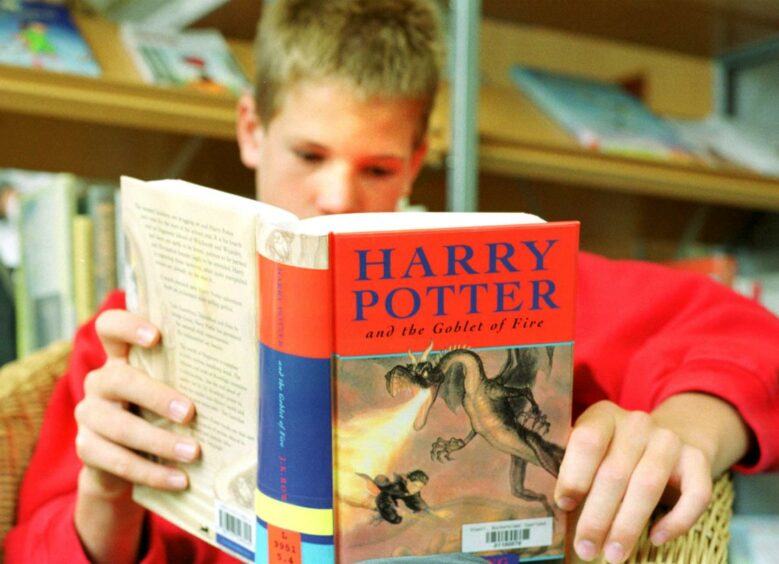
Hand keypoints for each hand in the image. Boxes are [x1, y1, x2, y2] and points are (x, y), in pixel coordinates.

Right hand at [73, 309, 200, 562]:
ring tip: (194, 453)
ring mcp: (89, 416)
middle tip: (190, 412)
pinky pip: (118, 462)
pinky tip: (180, 480)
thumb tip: (251, 371)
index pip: (111, 328)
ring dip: (160, 442)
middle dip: (156, 396)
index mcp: (121, 358)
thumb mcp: (173, 390)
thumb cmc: (161, 414)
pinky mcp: (87, 450)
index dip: (127, 326)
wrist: (125, 462)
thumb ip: (190, 378)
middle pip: (119, 380)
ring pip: (120, 427)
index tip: (156, 336)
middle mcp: (100, 382)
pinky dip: (153, 473)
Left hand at [554, 400, 712, 562]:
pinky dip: (676, 521)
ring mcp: (670, 440)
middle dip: (597, 516)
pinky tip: (656, 538)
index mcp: (603, 416)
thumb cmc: (615, 453)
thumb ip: (574, 471)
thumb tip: (556, 509)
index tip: (564, 505)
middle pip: (615, 471)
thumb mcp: (591, 452)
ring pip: (648, 485)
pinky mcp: (698, 459)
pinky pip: (694, 495)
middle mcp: (637, 423)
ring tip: (613, 554)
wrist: (669, 439)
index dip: (574, 475)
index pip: (587, 441)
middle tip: (585, 548)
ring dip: (628, 525)